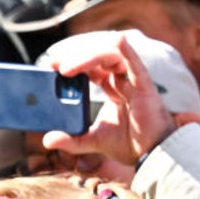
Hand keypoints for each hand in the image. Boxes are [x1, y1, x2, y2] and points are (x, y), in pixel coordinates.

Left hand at [41, 32, 177, 175]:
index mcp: (111, 87)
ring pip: (112, 55)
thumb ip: (71, 140)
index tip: (51, 66)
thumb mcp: (92, 141)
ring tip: (66, 69)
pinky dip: (126, 50)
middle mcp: (122, 80)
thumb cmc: (129, 144)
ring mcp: (134, 81)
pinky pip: (135, 63)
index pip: (90, 67)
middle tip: (54, 64)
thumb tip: (47, 140)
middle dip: (76, 57)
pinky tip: (117, 42)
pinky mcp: (145, 86)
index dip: (72, 62)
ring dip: (88, 57)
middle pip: (98, 57)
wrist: (152, 156)